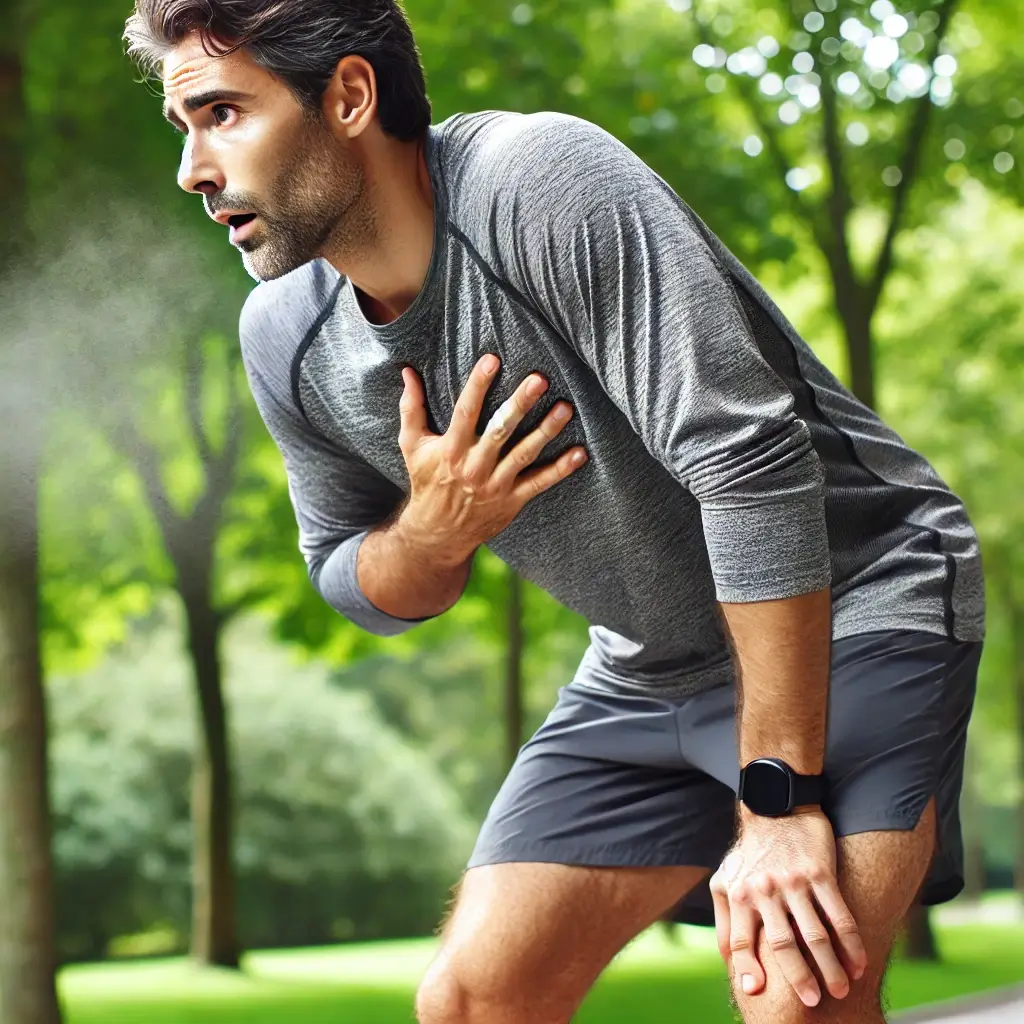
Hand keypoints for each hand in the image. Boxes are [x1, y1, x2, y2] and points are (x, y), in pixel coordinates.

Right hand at [397, 354, 586, 559]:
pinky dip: (560, 469)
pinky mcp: (512, 500)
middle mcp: (474, 466)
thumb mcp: (412, 446)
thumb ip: (411, 408)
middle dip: (520, 403)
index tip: (493, 359)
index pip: (465, 411)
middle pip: (500, 430)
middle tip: (540, 379)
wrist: (438, 534)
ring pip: (525, 453)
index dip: (478, 385)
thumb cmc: (427, 482)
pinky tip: (579, 453)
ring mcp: (496, 484)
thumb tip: (407, 372)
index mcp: (451, 449)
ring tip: (565, 407)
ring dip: (546, 430)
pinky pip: (539, 482)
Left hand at [708, 808, 867, 1007]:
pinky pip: (839, 914)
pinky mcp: (820, 873)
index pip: (740, 941)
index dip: (747, 969)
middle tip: (814, 1003)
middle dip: (799, 978)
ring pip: (814, 934)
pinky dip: (850, 942)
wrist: (776, 809)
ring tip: (841, 988)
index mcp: (739, 895)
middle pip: (782, 944)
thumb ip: (725, 919)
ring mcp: (794, 882)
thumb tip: (729, 961)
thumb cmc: (750, 853)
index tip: (756, 993)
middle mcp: (765, 890)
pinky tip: (858, 963)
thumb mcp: (726, 880)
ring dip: (830, 966)